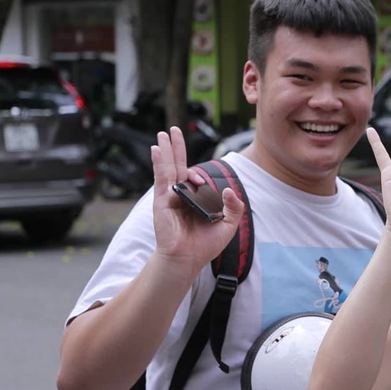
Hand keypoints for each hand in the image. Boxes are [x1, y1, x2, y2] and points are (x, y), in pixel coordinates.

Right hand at [150, 127, 245, 270]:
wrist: (188, 259)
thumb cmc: (205, 245)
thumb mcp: (228, 224)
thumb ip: (234, 206)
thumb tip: (228, 188)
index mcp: (196, 200)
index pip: (197, 179)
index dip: (201, 178)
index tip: (207, 186)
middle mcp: (182, 195)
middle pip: (179, 166)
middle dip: (177, 147)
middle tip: (174, 130)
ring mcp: (171, 196)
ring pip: (169, 167)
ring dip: (166, 149)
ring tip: (164, 133)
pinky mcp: (162, 200)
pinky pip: (161, 177)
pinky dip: (158, 162)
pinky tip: (156, 148)